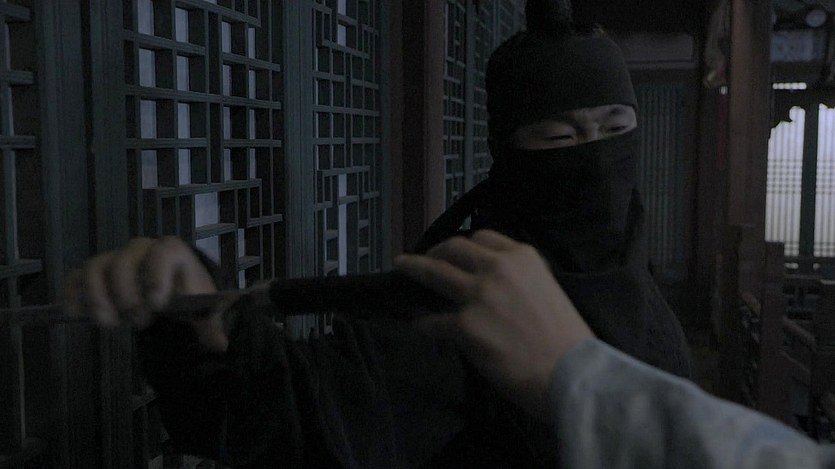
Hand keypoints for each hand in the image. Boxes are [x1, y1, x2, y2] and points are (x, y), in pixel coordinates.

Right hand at [65, 236, 228, 351]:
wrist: (169, 287)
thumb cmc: (187, 293)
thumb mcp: (202, 308)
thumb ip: (210, 325)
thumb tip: (220, 345)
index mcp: (172, 252)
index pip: (164, 252)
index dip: (158, 275)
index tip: (156, 304)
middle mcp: (140, 249)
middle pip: (125, 262)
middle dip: (128, 295)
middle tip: (139, 321)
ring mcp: (114, 259)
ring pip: (96, 267)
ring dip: (98, 297)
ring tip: (109, 323)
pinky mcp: (94, 274)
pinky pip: (77, 277)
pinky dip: (73, 294)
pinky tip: (75, 315)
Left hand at [394, 230, 592, 417]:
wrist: (570, 372)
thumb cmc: (565, 338)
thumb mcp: (545, 288)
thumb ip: (517, 278)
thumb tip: (487, 284)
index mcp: (522, 257)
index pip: (482, 237)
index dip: (463, 245)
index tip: (453, 251)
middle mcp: (497, 268)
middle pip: (453, 248)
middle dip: (434, 251)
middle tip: (423, 259)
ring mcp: (478, 295)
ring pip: (433, 272)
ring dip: (413, 269)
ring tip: (401, 267)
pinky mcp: (464, 325)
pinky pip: (432, 321)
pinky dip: (423, 324)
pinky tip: (420, 326)